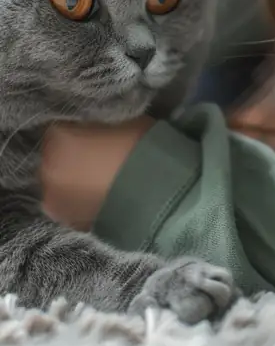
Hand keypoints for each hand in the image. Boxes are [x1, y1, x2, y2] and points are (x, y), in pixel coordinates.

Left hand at [41, 116, 154, 230]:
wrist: (155, 197)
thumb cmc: (140, 150)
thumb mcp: (121, 123)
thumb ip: (99, 128)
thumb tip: (97, 133)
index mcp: (59, 140)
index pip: (59, 129)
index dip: (77, 131)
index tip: (94, 135)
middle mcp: (49, 169)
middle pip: (55, 157)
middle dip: (72, 157)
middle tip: (97, 158)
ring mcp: (55, 200)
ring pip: (60, 183)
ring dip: (74, 181)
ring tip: (101, 182)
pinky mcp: (69, 223)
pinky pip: (70, 205)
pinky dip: (81, 202)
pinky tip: (102, 198)